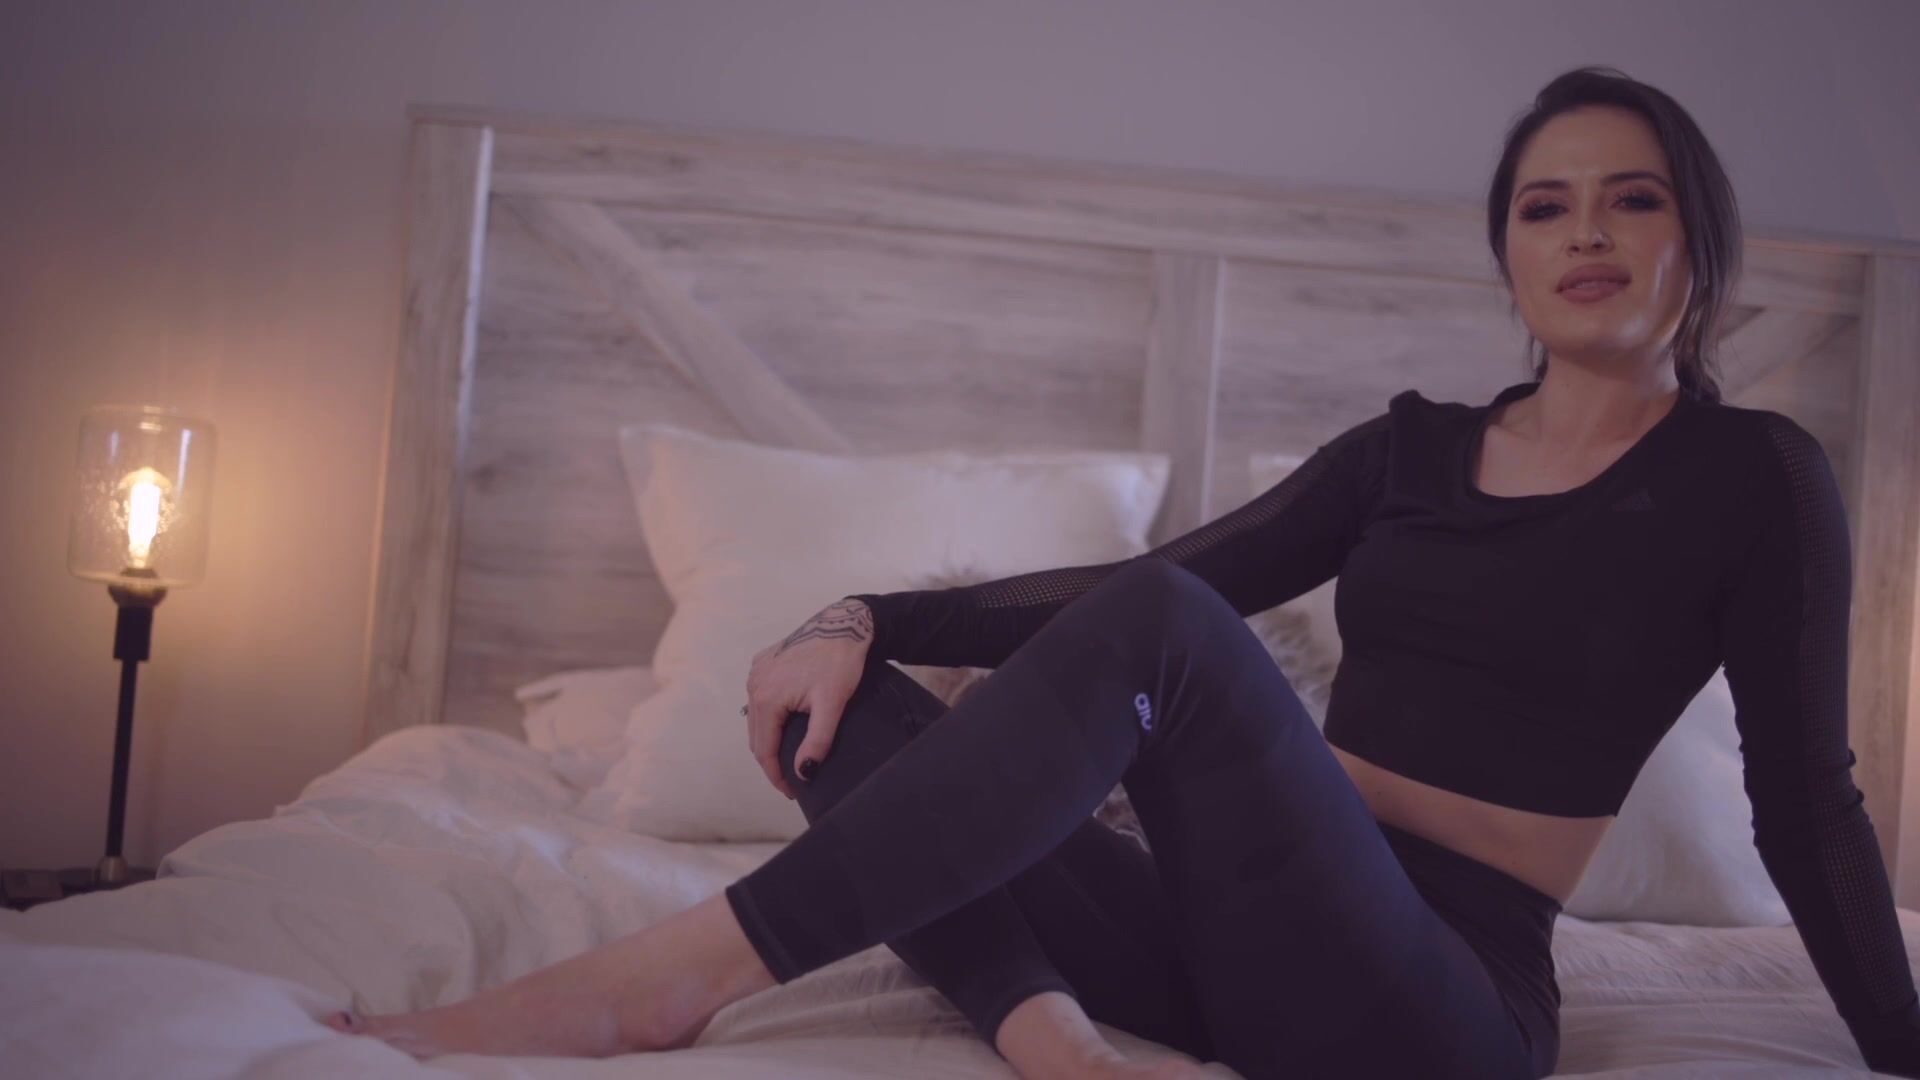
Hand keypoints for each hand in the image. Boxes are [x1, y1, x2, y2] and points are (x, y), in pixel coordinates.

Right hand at [745, 598, 872, 798]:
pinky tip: (784, 725)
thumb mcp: (832, 705)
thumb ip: (817, 741)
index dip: (776, 775)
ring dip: (769, 739)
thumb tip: (803, 772)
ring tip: (787, 756)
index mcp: (766, 698)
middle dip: (772, 761)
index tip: (791, 792)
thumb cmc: (840, 663)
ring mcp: (756, 672)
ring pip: (757, 718)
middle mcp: (754, 685)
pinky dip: (769, 717)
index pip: (765, 750)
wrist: (843, 624)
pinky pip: (760, 698)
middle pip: (757, 736)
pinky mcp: (763, 662)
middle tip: (791, 780)